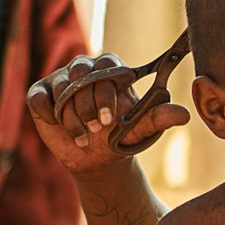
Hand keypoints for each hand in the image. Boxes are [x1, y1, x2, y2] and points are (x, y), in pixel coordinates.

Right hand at [26, 53, 189, 178]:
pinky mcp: (41, 93)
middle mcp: (85, 68)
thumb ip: (159, 118)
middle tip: (97, 129)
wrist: (95, 156)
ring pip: (61, 89)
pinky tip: (58, 125)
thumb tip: (186, 115)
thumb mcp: (139, 127)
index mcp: (111, 69)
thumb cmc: (119, 135)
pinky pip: (39, 98)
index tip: (110, 121)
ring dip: (71, 117)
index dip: (106, 93)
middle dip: (88, 105)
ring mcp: (61, 79)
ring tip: (82, 137)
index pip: (107, 67)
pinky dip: (48, 114)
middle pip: (81, 74)